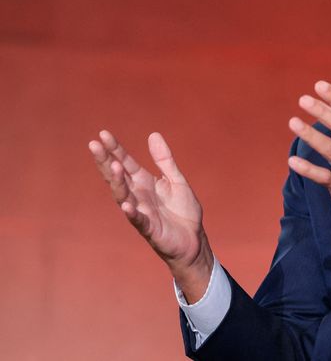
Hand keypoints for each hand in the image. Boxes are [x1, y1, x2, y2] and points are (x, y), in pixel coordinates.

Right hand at [88, 130, 212, 301]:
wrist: (194, 239)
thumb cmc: (183, 211)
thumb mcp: (176, 180)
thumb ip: (165, 160)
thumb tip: (153, 134)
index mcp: (144, 182)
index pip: (126, 162)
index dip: (115, 149)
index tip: (103, 133)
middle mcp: (138, 196)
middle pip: (118, 176)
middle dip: (106, 161)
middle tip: (94, 144)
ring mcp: (141, 212)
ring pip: (124, 195)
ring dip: (118, 182)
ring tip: (113, 166)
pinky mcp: (150, 229)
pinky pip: (139, 220)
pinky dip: (132, 213)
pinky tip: (126, 204)